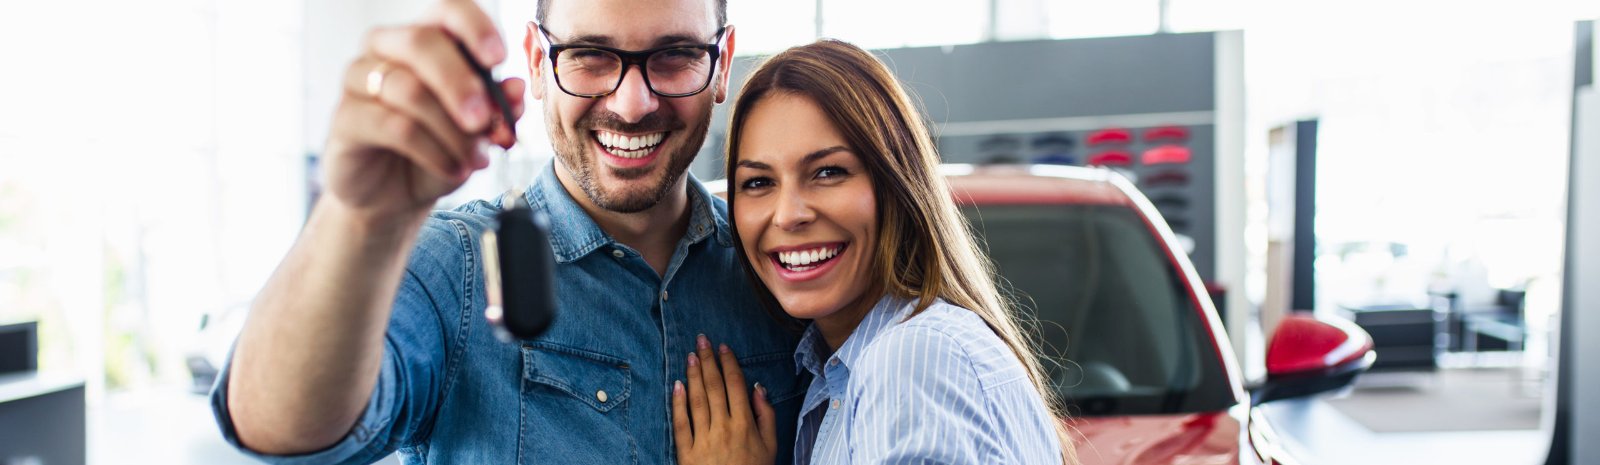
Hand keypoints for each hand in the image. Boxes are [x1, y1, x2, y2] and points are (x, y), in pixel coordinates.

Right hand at [323, 0, 525, 225]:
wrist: (394, 194)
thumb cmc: (436, 149)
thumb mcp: (476, 132)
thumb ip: (498, 107)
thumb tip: (516, 87)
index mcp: (424, 37)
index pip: (447, 10)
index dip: (474, 27)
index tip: (498, 59)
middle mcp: (385, 47)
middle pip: (421, 42)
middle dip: (460, 83)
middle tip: (485, 121)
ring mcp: (359, 79)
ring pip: (409, 90)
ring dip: (453, 131)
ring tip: (477, 160)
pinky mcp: (344, 118)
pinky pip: (394, 127)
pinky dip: (434, 151)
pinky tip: (454, 169)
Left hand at [673, 335, 777, 464]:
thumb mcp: (771, 448)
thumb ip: (766, 417)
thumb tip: (758, 388)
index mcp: (745, 425)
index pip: (735, 386)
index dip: (728, 364)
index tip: (723, 347)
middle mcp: (724, 427)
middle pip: (714, 387)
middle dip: (708, 361)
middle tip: (702, 340)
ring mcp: (704, 439)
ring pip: (697, 400)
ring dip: (693, 375)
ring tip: (690, 356)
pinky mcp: (687, 452)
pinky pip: (681, 423)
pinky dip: (678, 403)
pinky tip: (677, 385)